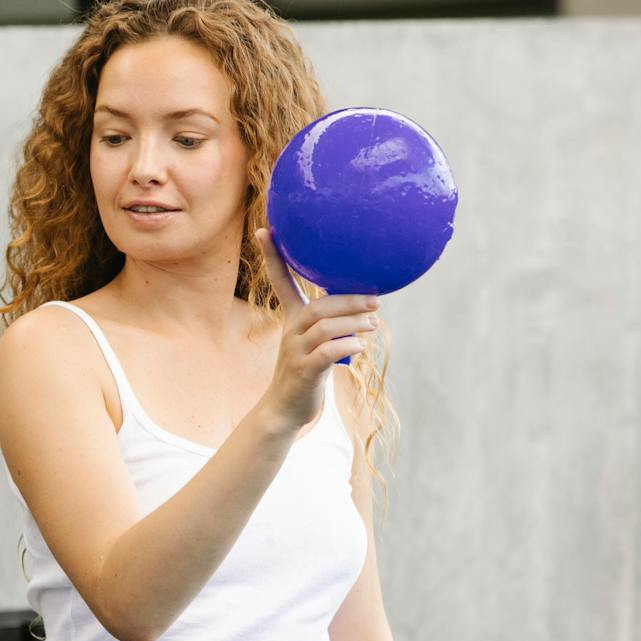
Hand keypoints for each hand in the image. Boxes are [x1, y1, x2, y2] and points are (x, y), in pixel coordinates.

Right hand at [252, 227, 379, 431]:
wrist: (285, 409)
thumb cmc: (306, 371)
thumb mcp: (315, 343)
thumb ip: (333, 322)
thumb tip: (368, 306)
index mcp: (292, 319)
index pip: (280, 281)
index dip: (273, 256)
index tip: (264, 230)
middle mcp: (291, 331)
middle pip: (318, 305)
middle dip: (349, 301)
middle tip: (375, 302)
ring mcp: (295, 352)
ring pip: (325, 327)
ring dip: (354, 324)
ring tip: (374, 325)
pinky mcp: (304, 371)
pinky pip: (327, 353)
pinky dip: (347, 346)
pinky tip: (361, 346)